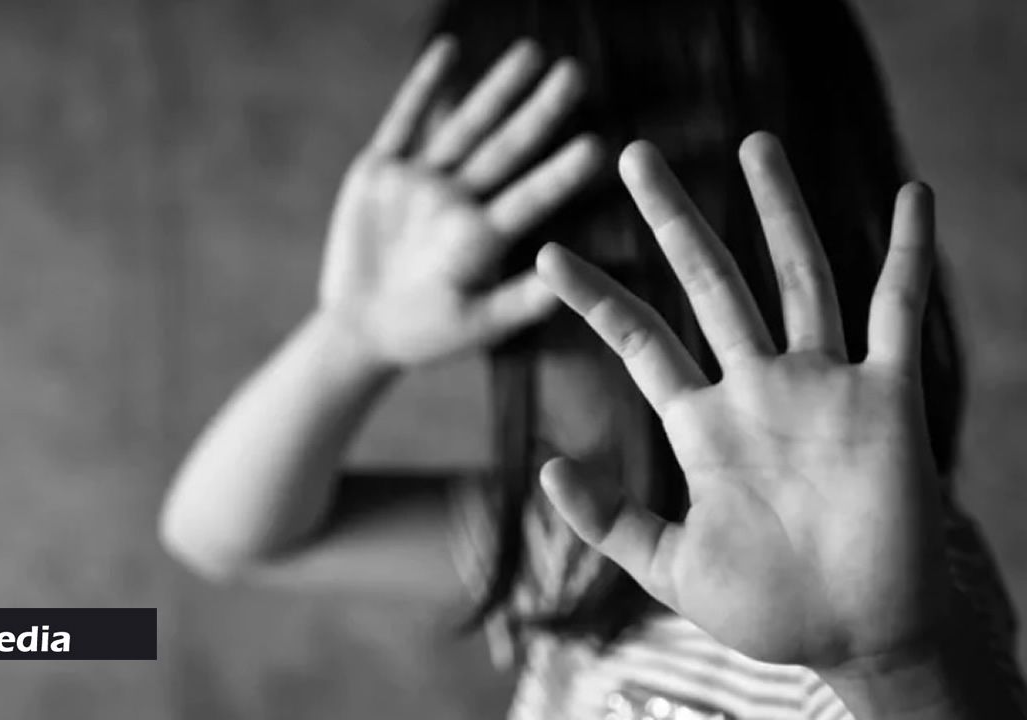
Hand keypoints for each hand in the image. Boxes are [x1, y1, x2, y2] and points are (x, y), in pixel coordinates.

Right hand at [319, 37, 601, 368]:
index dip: (560, 173)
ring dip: (494, 90)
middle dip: (538, 112)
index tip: (597, 146)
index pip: (529, 198)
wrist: (360, 328)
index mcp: (483, 237)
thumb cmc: (424, 334)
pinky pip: (404, 121)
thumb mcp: (474, 325)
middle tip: (575, 74)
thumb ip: (517, 303)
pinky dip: (424, 87)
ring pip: (464, 126)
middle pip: (505, 149)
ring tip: (530, 53)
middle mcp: (458, 201)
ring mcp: (421, 182)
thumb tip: (564, 282)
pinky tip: (449, 50)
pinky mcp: (381, 172)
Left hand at [535, 132, 949, 670]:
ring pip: (798, 277)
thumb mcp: (669, 567)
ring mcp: (823, 387)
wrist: (859, 638)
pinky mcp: (888, 400)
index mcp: (704, 425)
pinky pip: (900, 313)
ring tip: (755, 143)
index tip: (546, 256)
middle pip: (709, 281)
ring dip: (778, 210)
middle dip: (672, 218)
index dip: (595, 297)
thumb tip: (545, 470)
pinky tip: (910, 195)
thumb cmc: (769, 610)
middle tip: (634, 154)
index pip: (640, 341)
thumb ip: (608, 521)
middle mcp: (759, 389)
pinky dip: (909, 255)